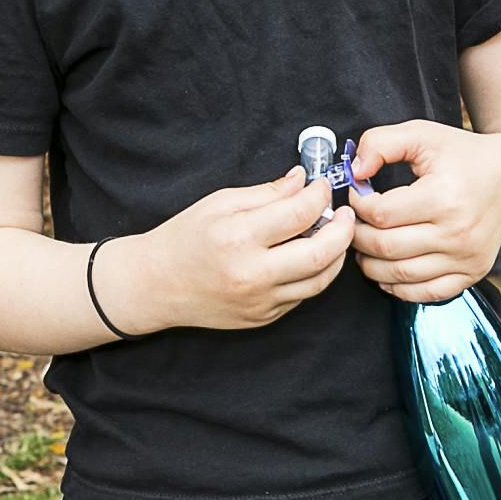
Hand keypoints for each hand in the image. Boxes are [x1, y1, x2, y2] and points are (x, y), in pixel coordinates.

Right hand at [122, 170, 356, 332]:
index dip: (320, 195)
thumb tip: (302, 181)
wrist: (156, 285)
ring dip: (336, 255)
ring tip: (334, 235)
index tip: (322, 186)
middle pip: (321, 253)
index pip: (299, 214)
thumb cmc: (184, 238)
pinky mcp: (263, 318)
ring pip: (320, 280)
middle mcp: (252, 274)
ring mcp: (260, 302)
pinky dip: (313, 274)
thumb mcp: (219, 203)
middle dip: (343, 229)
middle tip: (345, 214)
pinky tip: (308, 256)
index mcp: (238, 238)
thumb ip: (267, 193)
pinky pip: (302, 296)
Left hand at [347, 122, 500, 302]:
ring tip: (365, 245)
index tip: (358, 195)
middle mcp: (457, 233)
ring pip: (399, 275)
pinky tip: (386, 270)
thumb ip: (380, 143)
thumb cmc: (464, 156)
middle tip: (354, 223)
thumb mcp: (422, 134)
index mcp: (444, 196)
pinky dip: (398, 287)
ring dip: (370, 264)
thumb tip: (354, 172)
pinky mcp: (472, 273)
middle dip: (358, 236)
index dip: (358, 205)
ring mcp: (466, 257)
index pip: (381, 213)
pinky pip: (425, 294)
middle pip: (385, 247)